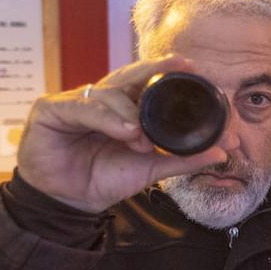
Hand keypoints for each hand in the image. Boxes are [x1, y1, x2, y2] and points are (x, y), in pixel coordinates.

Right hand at [16, 56, 233, 212]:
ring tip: (141, 139)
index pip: (144, 81)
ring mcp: (73, 102)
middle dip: (153, 69)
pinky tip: (123, 131)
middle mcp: (99, 99)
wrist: (70, 204)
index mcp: (121, 106)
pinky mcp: (49, 110)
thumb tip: (222, 152)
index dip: (165, 70)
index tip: (192, 66)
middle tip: (178, 65)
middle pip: (126, 75)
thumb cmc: (104, 179)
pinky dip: (105, 118)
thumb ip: (183, 159)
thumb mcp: (150, 168)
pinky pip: (81, 108)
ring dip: (129, 113)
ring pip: (107, 93)